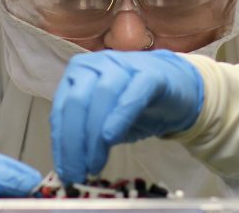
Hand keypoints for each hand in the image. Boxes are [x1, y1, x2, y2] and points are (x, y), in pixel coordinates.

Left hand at [51, 49, 203, 183]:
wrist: (177, 87)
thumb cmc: (134, 105)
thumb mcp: (104, 121)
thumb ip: (85, 135)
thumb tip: (69, 167)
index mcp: (78, 74)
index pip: (61, 109)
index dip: (61, 143)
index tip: (65, 172)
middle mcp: (96, 65)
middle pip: (76, 103)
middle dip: (74, 142)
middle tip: (78, 173)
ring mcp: (123, 65)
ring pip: (101, 96)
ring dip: (94, 135)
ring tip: (95, 164)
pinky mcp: (150, 74)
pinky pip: (133, 93)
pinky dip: (119, 115)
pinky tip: (111, 137)